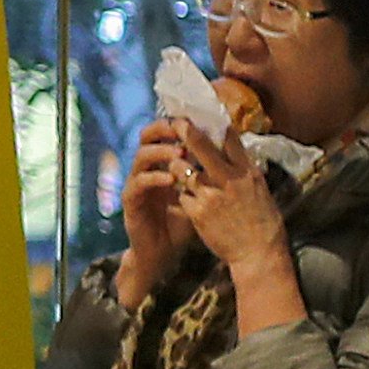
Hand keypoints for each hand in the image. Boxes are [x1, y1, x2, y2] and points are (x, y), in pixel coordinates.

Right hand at [115, 118, 195, 305]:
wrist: (164, 252)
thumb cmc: (185, 223)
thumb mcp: (201, 195)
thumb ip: (209, 174)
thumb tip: (237, 154)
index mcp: (165, 163)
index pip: (168, 134)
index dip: (181, 123)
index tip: (199, 117)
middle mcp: (149, 168)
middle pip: (148, 136)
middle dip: (164, 128)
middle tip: (181, 126)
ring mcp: (137, 182)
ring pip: (142, 156)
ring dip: (162, 152)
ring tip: (180, 153)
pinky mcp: (131, 199)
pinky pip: (139, 182)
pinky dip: (154, 178)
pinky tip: (171, 178)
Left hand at [171, 119, 291, 278]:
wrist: (258, 253)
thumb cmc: (263, 222)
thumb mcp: (260, 190)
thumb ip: (245, 169)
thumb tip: (236, 150)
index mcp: (247, 172)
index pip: (229, 139)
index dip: (214, 124)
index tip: (203, 115)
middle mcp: (229, 179)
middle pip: (201, 145)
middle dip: (185, 130)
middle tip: (175, 122)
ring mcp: (211, 194)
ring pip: (182, 168)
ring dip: (176, 165)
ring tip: (175, 166)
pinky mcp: (197, 210)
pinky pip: (180, 193)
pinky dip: (179, 192)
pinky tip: (181, 195)